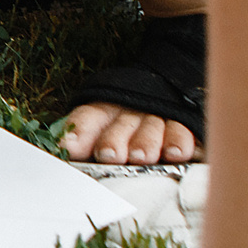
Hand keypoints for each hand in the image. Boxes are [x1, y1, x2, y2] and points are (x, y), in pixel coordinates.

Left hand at [60, 103, 202, 165]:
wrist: (165, 91)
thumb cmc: (122, 126)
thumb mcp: (99, 132)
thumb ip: (81, 144)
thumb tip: (62, 155)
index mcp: (103, 112)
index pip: (87, 118)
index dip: (78, 132)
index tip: (69, 147)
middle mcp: (130, 113)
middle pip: (119, 126)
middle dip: (113, 141)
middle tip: (110, 155)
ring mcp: (158, 118)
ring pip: (151, 129)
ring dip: (146, 142)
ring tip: (141, 156)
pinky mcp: (185, 125)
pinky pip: (183, 132)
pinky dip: (179, 142)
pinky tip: (175, 153)